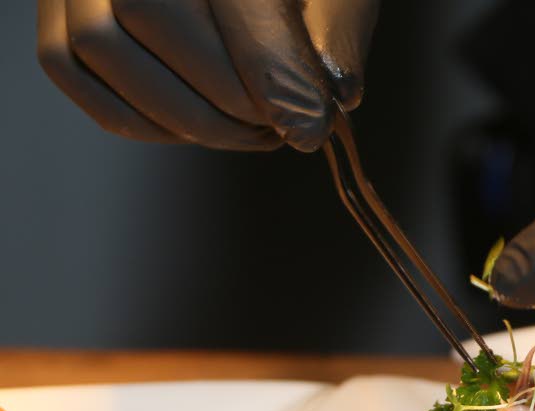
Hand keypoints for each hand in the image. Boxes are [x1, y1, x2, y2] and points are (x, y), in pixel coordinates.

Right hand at [37, 0, 378, 150]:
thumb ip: (336, 29)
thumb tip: (338, 94)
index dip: (271, 72)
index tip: (311, 128)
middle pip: (145, 14)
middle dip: (222, 98)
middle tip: (276, 129)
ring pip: (96, 45)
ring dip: (181, 114)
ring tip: (248, 132)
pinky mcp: (55, 3)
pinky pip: (67, 65)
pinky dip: (136, 115)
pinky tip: (195, 128)